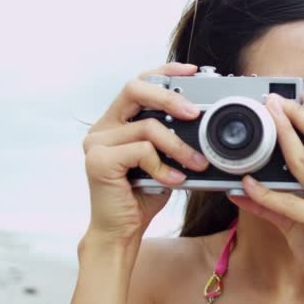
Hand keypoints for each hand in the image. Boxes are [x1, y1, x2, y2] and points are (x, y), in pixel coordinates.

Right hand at [82, 62, 208, 247]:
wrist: (123, 231)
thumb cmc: (144, 194)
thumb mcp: (165, 159)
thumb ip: (174, 138)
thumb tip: (206, 121)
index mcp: (118, 122)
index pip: (139, 83)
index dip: (164, 72)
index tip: (192, 72)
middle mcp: (104, 128)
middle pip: (135, 90)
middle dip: (169, 97)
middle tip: (195, 112)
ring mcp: (97, 143)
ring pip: (146, 126)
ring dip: (179, 145)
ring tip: (198, 162)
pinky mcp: (98, 161)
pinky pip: (141, 151)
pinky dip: (163, 166)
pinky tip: (173, 180)